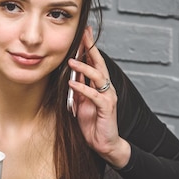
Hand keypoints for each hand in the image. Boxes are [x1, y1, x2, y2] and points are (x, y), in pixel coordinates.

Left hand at [67, 27, 130, 168]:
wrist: (105, 144)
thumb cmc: (94, 125)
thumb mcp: (82, 103)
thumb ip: (79, 89)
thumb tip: (71, 74)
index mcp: (100, 86)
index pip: (95, 63)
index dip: (89, 48)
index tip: (84, 34)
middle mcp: (106, 88)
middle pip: (99, 64)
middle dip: (91, 48)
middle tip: (84, 34)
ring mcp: (108, 97)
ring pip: (98, 77)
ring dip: (84, 67)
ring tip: (71, 60)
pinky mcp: (106, 108)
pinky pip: (93, 95)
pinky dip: (82, 88)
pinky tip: (72, 82)